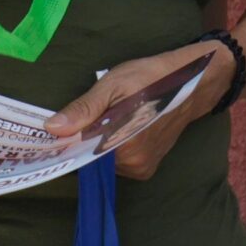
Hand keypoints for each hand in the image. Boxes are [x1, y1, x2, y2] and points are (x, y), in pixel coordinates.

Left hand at [43, 42, 230, 180]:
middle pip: (93, 155)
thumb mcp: (113, 85)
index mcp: (123, 145)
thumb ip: (84, 110)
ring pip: (105, 158)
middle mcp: (133, 164)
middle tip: (99, 110)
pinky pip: (119, 160)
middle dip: (89, 135)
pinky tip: (126, 124)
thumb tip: (53, 128)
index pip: (80, 152)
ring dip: (104, 140)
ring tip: (116, 114)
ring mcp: (142, 168)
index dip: (69, 139)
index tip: (58, 129)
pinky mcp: (147, 167)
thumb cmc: (152, 78)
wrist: (192, 83)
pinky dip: (116, 145)